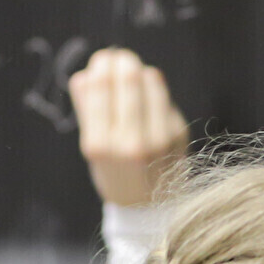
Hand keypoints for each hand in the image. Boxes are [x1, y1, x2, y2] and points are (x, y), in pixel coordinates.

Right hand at [70, 47, 186, 206]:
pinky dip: (154, 88)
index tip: (101, 60)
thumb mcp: (92, 147)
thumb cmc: (115, 171)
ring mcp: (160, 138)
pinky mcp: (179, 133)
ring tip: (132, 73)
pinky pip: (164, 96)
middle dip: (121, 61)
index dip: (101, 67)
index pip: (99, 89)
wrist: (150, 206)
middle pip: (128, 79)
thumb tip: (84, 74)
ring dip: (139, 70)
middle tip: (117, 57)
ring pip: (151, 81)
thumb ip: (87, 109)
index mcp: (102, 146)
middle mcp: (132, 142)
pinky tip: (148, 94)